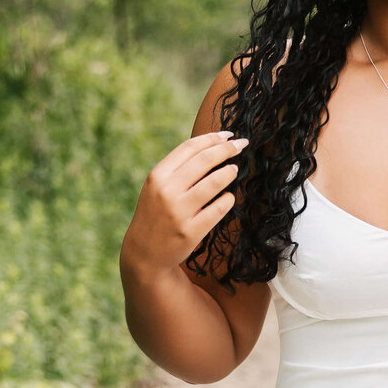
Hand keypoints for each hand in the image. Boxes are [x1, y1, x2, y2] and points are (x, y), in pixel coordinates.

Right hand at [121, 130, 248, 275]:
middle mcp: (167, 191)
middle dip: (227, 149)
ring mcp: (179, 212)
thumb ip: (178, 168)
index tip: (229, 134)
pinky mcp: (191, 231)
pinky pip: (218, 208)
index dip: (213, 138)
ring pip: (214, 183)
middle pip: (205, 160)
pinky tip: (229, 197)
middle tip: (242, 145)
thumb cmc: (156, 213)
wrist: (144, 252)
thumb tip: (213, 145)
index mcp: (158, 175)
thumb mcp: (157, 187)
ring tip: (235, 169)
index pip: (190, 147)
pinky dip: (228, 199)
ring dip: (229, 172)